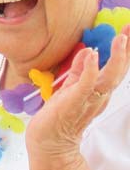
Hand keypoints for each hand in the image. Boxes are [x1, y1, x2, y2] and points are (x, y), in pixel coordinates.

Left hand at [27, 27, 129, 156]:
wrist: (48, 141)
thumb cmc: (59, 115)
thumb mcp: (71, 87)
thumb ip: (80, 70)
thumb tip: (89, 51)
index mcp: (99, 91)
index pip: (116, 68)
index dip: (123, 50)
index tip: (128, 31)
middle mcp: (99, 96)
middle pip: (119, 71)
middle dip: (126, 50)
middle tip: (129, 28)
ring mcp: (88, 100)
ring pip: (109, 78)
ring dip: (116, 58)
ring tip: (120, 38)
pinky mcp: (73, 103)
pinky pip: (85, 85)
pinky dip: (90, 70)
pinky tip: (93, 55)